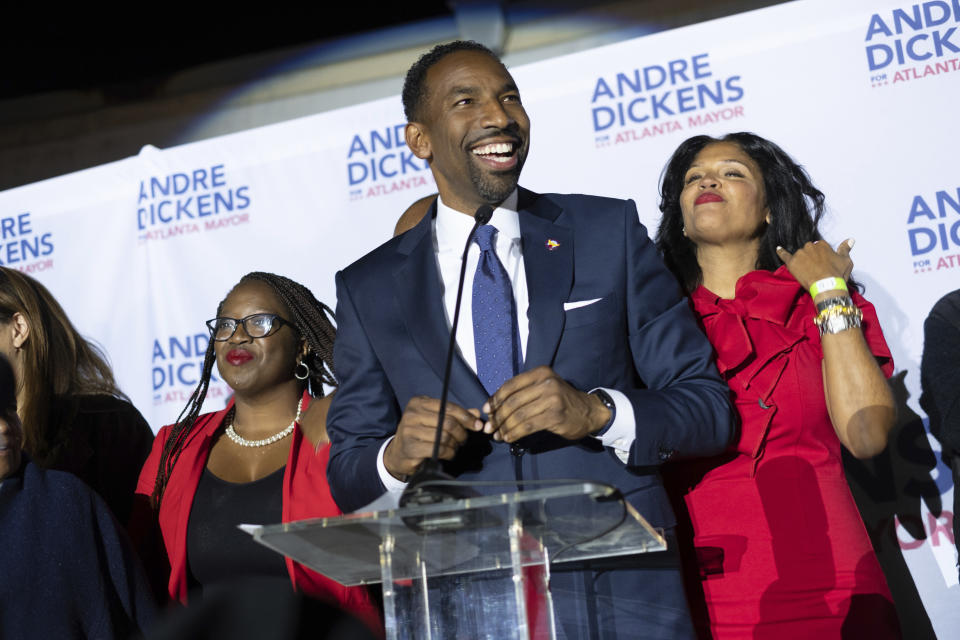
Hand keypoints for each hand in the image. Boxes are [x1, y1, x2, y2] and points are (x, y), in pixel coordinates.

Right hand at [383, 396, 481, 479]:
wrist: (398, 453)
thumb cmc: (420, 433)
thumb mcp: (435, 419)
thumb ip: (455, 415)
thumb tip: (476, 413)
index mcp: (418, 403)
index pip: (448, 406)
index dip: (466, 416)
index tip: (477, 425)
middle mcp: (412, 414)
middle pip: (448, 422)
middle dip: (461, 432)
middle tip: (463, 440)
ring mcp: (409, 431)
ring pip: (445, 437)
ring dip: (455, 444)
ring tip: (454, 447)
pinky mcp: (411, 448)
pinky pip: (439, 449)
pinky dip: (449, 453)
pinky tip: (448, 454)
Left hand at [482, 366, 610, 442]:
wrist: (589, 411)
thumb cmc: (562, 400)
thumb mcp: (544, 388)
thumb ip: (524, 392)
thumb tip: (494, 406)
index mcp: (540, 373)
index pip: (511, 385)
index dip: (496, 399)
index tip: (487, 410)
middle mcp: (546, 383)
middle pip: (513, 401)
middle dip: (498, 416)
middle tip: (490, 427)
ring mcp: (552, 399)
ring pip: (519, 415)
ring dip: (505, 427)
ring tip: (498, 435)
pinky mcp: (555, 415)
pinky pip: (528, 426)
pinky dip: (515, 433)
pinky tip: (510, 438)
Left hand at [775, 238, 853, 293]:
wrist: (827, 286)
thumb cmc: (838, 274)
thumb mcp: (846, 261)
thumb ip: (845, 249)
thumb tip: (850, 239)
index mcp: (822, 244)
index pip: (819, 248)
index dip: (821, 258)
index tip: (823, 265)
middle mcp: (810, 246)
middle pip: (808, 251)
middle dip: (811, 258)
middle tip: (816, 270)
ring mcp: (800, 253)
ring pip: (799, 255)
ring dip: (802, 261)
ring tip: (808, 272)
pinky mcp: (792, 262)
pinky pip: (784, 255)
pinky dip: (781, 252)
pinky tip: (778, 249)